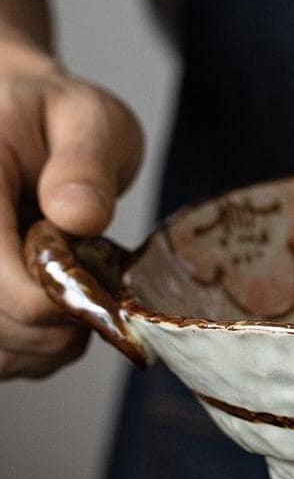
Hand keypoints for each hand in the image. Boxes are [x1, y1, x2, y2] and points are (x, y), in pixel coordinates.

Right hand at [0, 44, 142, 377]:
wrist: (29, 126)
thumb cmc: (60, 119)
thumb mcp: (89, 118)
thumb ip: (86, 162)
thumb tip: (79, 215)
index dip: (54, 299)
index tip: (99, 281)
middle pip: (1, 327)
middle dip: (61, 322)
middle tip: (94, 278)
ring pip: (2, 355)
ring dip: (54, 340)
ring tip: (75, 286)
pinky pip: (5, 361)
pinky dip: (43, 350)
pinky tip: (59, 308)